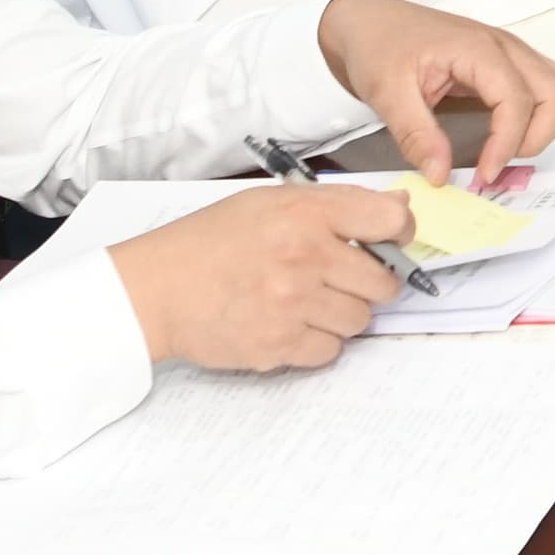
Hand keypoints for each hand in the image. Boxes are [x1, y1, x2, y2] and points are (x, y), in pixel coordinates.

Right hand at [110, 181, 407, 371]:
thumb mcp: (271, 202)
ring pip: (360, 321)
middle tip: (335, 279)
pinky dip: (315, 343)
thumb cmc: (209, 243)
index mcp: (305, 214)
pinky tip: (286, 324)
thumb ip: (338, 204)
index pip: (391, 221)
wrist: (154, 289)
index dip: (398, 233)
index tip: (389, 240)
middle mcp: (304, 257)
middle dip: (366, 283)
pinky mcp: (279, 344)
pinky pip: (330, 351)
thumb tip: (399, 207)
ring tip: (303, 301)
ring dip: (340, 315)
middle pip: (383, 283)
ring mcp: (292, 304)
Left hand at [306, 0, 554, 174]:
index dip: (507, 144)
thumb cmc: (377, 46)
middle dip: (538, 136)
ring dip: (546, 125)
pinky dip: (539, 115)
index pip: (518, 100)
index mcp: (477, 49)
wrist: (369, 20)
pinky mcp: (508, 62)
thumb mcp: (386, 94)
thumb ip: (416, 136)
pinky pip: (546, 87)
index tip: (483, 175)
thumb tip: (441, 175)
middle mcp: (505, 46)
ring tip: (505, 148)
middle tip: (498, 161)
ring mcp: (511, 52)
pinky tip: (504, 134)